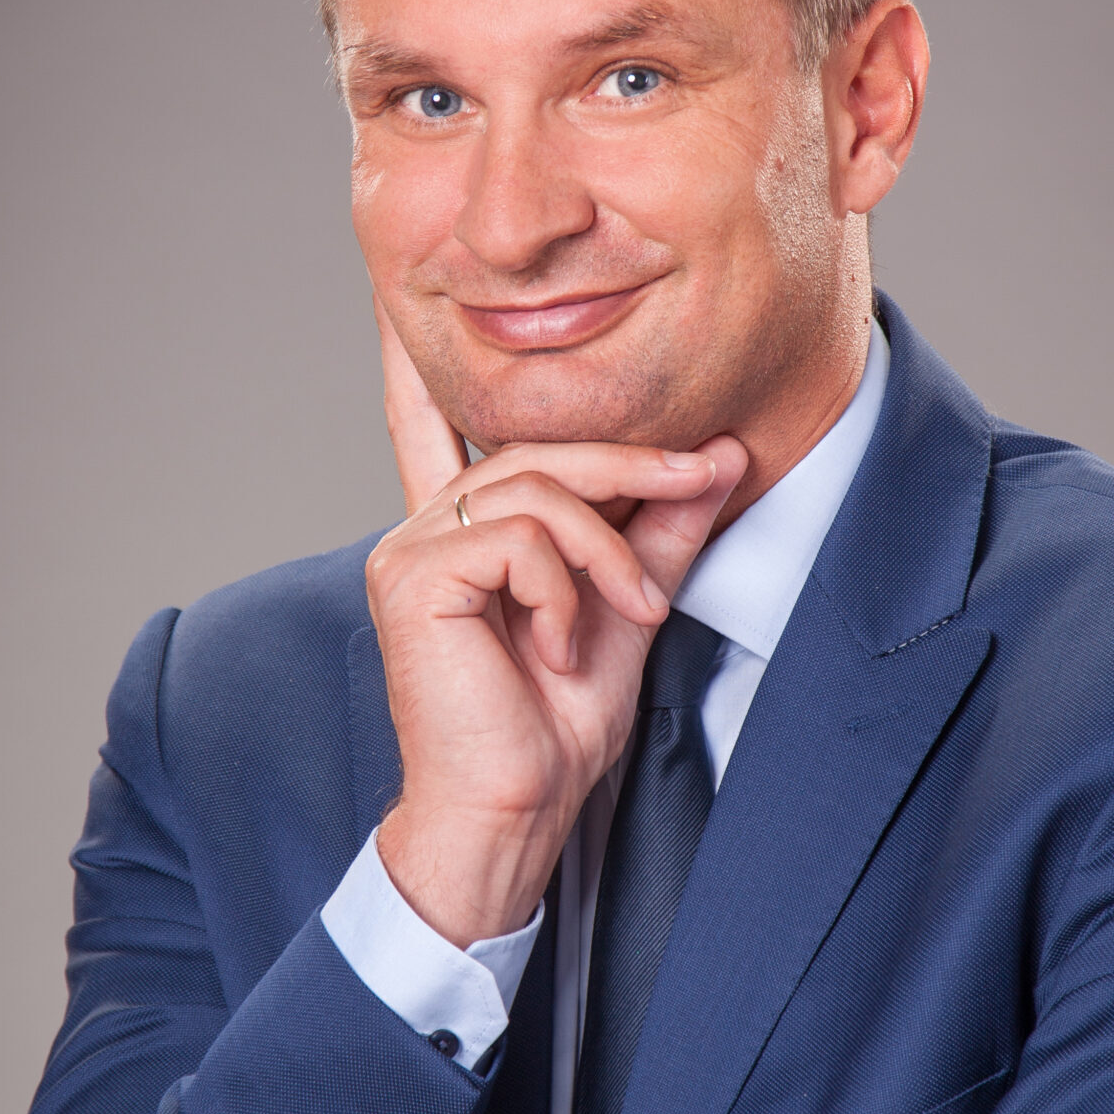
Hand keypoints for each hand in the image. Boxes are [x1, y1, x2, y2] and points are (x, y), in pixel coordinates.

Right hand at [365, 298, 745, 946]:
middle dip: (632, 457)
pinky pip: (518, 534)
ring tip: (638, 605)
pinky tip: (564, 640)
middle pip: (533, 446)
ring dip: (609, 541)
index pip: (431, 427)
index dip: (409, 366)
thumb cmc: (554, 726)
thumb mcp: (626, 608)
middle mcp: (425, 526)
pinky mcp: (411, 575)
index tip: (393, 301)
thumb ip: (660, 530)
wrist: (513, 811)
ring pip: (535, 482)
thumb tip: (720, 455)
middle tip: (711, 469)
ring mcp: (410, 547)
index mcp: (461, 531)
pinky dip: (565, 583)